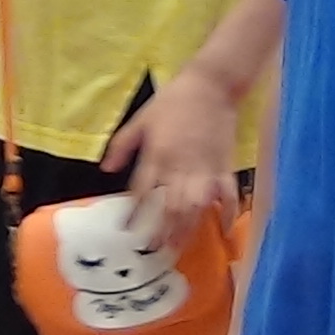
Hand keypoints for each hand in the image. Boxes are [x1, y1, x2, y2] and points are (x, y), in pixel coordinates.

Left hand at [101, 64, 241, 246]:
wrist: (211, 84)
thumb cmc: (174, 100)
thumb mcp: (141, 119)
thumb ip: (122, 145)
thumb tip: (106, 169)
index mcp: (158, 154)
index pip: (143, 191)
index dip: (134, 212)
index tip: (127, 229)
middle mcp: (181, 166)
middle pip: (170, 207)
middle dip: (162, 231)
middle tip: (154, 249)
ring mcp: (205, 168)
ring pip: (196, 207)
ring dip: (188, 229)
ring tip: (179, 247)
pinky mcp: (225, 166)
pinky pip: (228, 195)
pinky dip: (228, 213)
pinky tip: (223, 229)